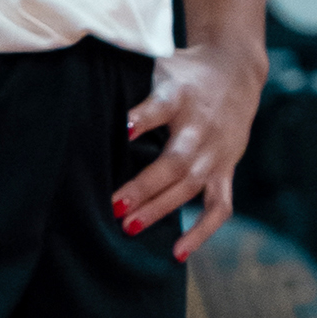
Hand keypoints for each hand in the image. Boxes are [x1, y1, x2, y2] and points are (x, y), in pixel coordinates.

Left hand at [115, 37, 267, 259]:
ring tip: (129, 227)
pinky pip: (218, 206)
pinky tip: (177, 252)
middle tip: (114, 206)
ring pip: (192, 186)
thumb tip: (83, 92)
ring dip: (161, 209)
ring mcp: (216, 153)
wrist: (234, 73)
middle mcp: (201, 128)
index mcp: (179, 96)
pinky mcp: (226, 170)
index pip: (162, 106)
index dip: (143, 118)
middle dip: (144, 186)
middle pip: (174, 160)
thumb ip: (128, 83)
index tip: (123, 129)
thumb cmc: (182, 73)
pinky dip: (201, 231)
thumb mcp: (156, 65)